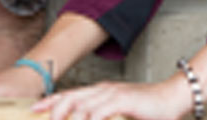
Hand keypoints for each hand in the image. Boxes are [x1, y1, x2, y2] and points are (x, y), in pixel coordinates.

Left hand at [31, 80, 188, 119]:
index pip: (71, 95)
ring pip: (83, 104)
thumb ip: (104, 117)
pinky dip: (91, 119)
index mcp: (100, 93)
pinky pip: (102, 111)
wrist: (171, 98)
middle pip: (72, 96)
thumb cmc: (147, 109)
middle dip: (53, 108)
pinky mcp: (124, 100)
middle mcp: (103, 90)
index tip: (34, 108)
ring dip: (69, 117)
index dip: (51, 101)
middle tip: (41, 117)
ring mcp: (113, 94)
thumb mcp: (120, 115)